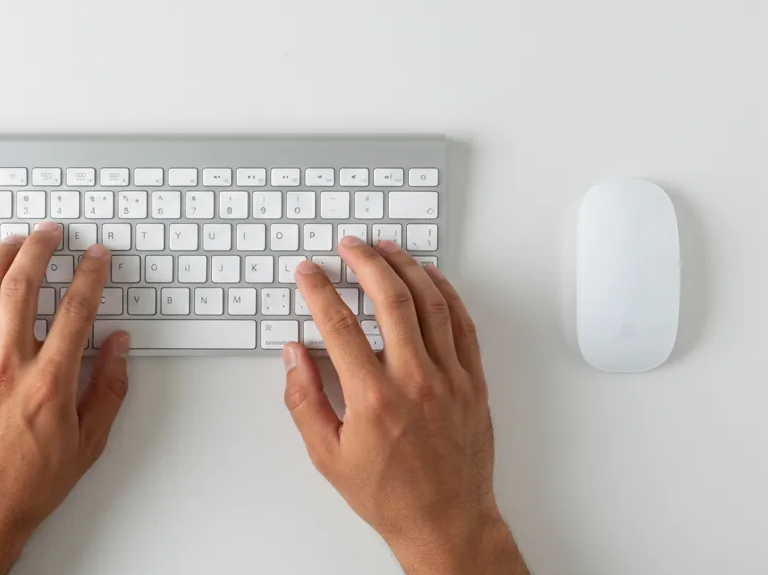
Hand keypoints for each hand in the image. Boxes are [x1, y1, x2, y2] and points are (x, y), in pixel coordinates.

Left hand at [0, 224, 130, 574]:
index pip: (76, 310)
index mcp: (49, 383)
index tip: (96, 257)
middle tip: (51, 233)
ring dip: (0, 258)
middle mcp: (8, 367)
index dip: (90, 275)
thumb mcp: (88, 442)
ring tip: (14, 242)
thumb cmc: (28, 484)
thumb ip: (108, 388)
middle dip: (40, 248)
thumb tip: (119, 346)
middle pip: (23, 286)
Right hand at [285, 238, 526, 574]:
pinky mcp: (473, 382)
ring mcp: (450, 379)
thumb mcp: (327, 455)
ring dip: (406, 268)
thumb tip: (293, 355)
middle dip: (365, 262)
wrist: (445, 521)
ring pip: (430, 304)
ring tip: (387, 248)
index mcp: (373, 398)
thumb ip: (304, 399)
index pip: (339, 324)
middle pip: (389, 300)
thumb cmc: (388, 494)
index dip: (319, 290)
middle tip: (349, 245)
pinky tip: (431, 278)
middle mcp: (415, 381)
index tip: (308, 272)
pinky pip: (462, 324)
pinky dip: (446, 294)